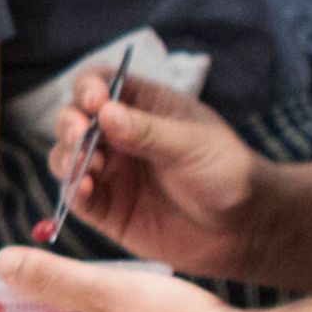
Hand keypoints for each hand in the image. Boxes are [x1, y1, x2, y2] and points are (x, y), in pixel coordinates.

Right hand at [48, 73, 266, 279]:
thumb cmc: (227, 173)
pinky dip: (73, 191)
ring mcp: (111, 173)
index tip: (92, 102)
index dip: (87, 88)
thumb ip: (147, 131)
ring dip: (66, 156)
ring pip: (67, 156)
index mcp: (142, 106)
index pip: (99, 83)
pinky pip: (77, 198)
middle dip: (68, 123)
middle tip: (78, 133)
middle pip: (73, 118)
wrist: (245, 228)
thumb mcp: (192, 144)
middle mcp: (119, 137)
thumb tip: (103, 113)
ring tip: (85, 164)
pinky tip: (84, 189)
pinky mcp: (108, 210)